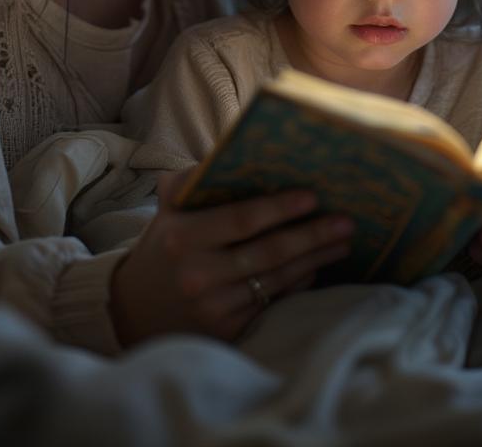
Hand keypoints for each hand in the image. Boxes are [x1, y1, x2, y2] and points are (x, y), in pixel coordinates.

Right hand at [110, 169, 353, 345]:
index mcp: (183, 236)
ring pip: (276, 279)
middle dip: (312, 235)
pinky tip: (317, 267)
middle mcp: (198, 273)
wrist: (137, 308)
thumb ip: (192, 181)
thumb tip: (234, 151)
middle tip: (345, 221)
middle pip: (268, 252)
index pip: (241, 219)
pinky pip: (273, 301)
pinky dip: (298, 282)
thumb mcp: (168, 209)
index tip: (312, 196)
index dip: (279, 209)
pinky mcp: (227, 330)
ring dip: (315, 259)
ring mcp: (214, 306)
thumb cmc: (165, 245)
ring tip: (341, 242)